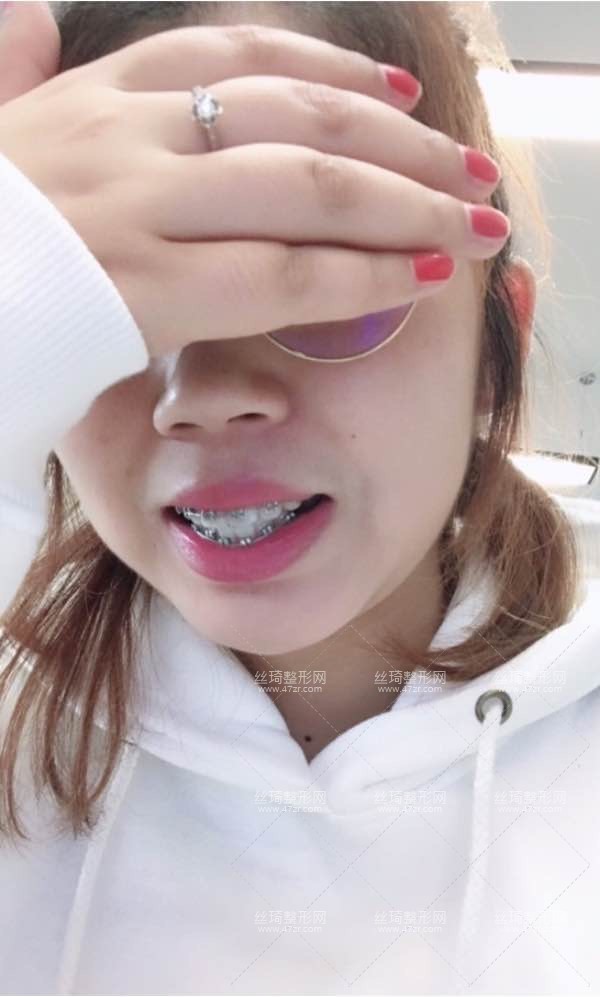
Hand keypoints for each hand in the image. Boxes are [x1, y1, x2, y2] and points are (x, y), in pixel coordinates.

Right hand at [0, 20, 508, 358]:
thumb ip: (11, 71)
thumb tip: (26, 16)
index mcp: (96, 99)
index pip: (234, 58)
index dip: (332, 73)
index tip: (399, 101)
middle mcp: (128, 138)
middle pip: (300, 119)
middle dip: (403, 147)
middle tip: (470, 172)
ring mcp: (140, 209)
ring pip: (309, 189)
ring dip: (409, 204)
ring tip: (473, 223)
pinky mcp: (146, 288)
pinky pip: (282, 274)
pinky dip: (362, 275)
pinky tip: (419, 276)